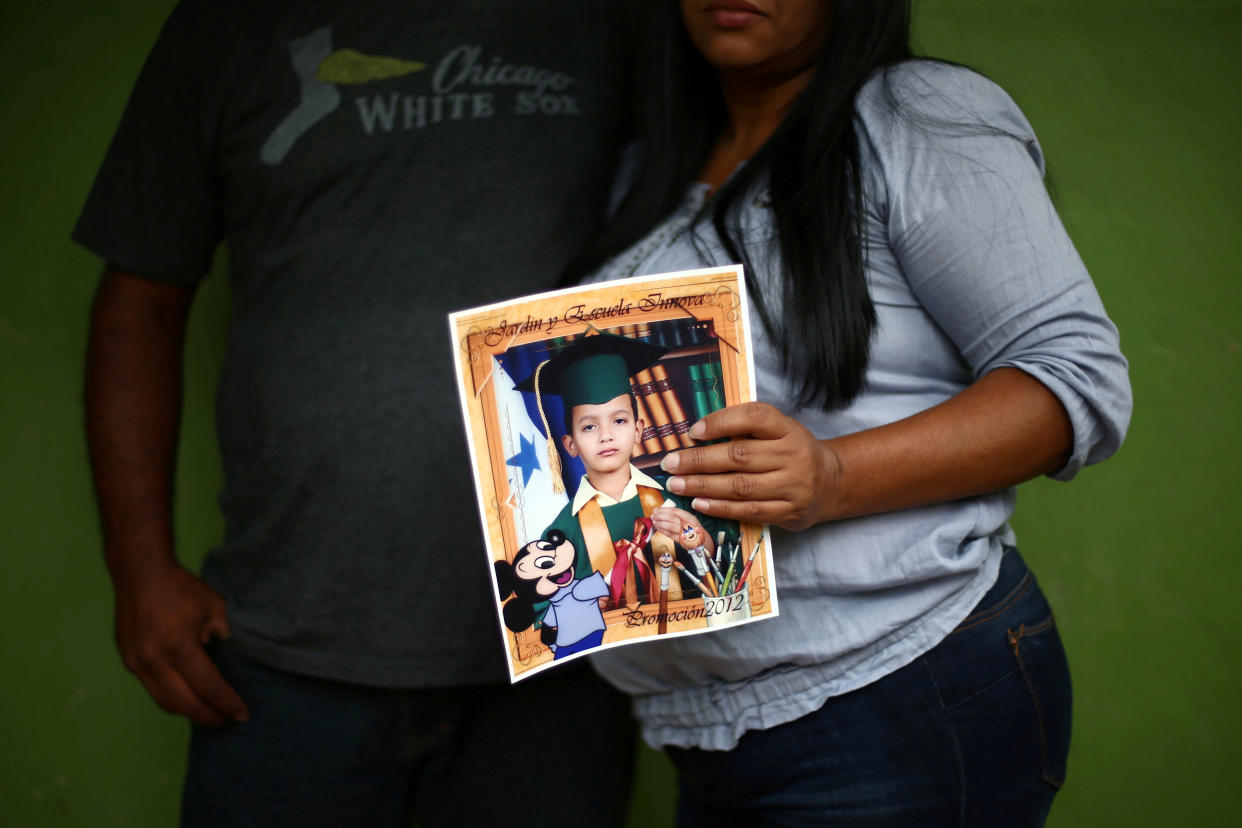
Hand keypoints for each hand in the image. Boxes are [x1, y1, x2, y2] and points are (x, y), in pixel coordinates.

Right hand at [112, 558, 248, 726]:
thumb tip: (225, 660)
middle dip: (209, 717)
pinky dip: (172, 697)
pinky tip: (187, 695)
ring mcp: (136, 663)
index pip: (209, 686)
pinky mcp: (128, 661)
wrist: (140, 572)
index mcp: (179, 646)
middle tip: (227, 721)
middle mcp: (154, 660)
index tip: (242, 715)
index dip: (227, 704)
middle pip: (186, 704)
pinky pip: (152, 689)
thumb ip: (223, 635)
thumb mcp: (215, 606)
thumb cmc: (182, 587)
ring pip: (165, 702)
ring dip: (189, 711)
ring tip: (209, 712)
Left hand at [650, 506, 707, 550]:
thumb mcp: (689, 520)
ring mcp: (686, 533)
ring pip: (671, 526)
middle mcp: (688, 524)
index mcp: (689, 517)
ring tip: (655, 522)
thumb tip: (663, 512)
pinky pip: (671, 535)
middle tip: (653, 516)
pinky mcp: (683, 541)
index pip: (675, 511)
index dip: (664, 509)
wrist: (704, 542)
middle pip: (672, 517)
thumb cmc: (694, 530)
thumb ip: (679, 516)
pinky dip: (664, 531)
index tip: (656, 510)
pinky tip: (659, 529)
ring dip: (661, 524)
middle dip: (660, 516)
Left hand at [661, 402, 840, 530]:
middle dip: (699, 460)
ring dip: (703, 486)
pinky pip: (749, 511)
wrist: (830, 482)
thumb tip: (696, 434)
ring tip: (677, 484)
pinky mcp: (790, 512)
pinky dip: (721, 507)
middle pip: (740, 456)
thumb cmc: (791, 452)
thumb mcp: (778, 431)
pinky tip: (699, 503)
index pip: (755, 418)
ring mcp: (794, 486)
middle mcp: (794, 456)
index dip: (722, 422)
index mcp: (789, 429)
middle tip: (671, 463)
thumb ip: (745, 429)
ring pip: (741, 486)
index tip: (693, 431)